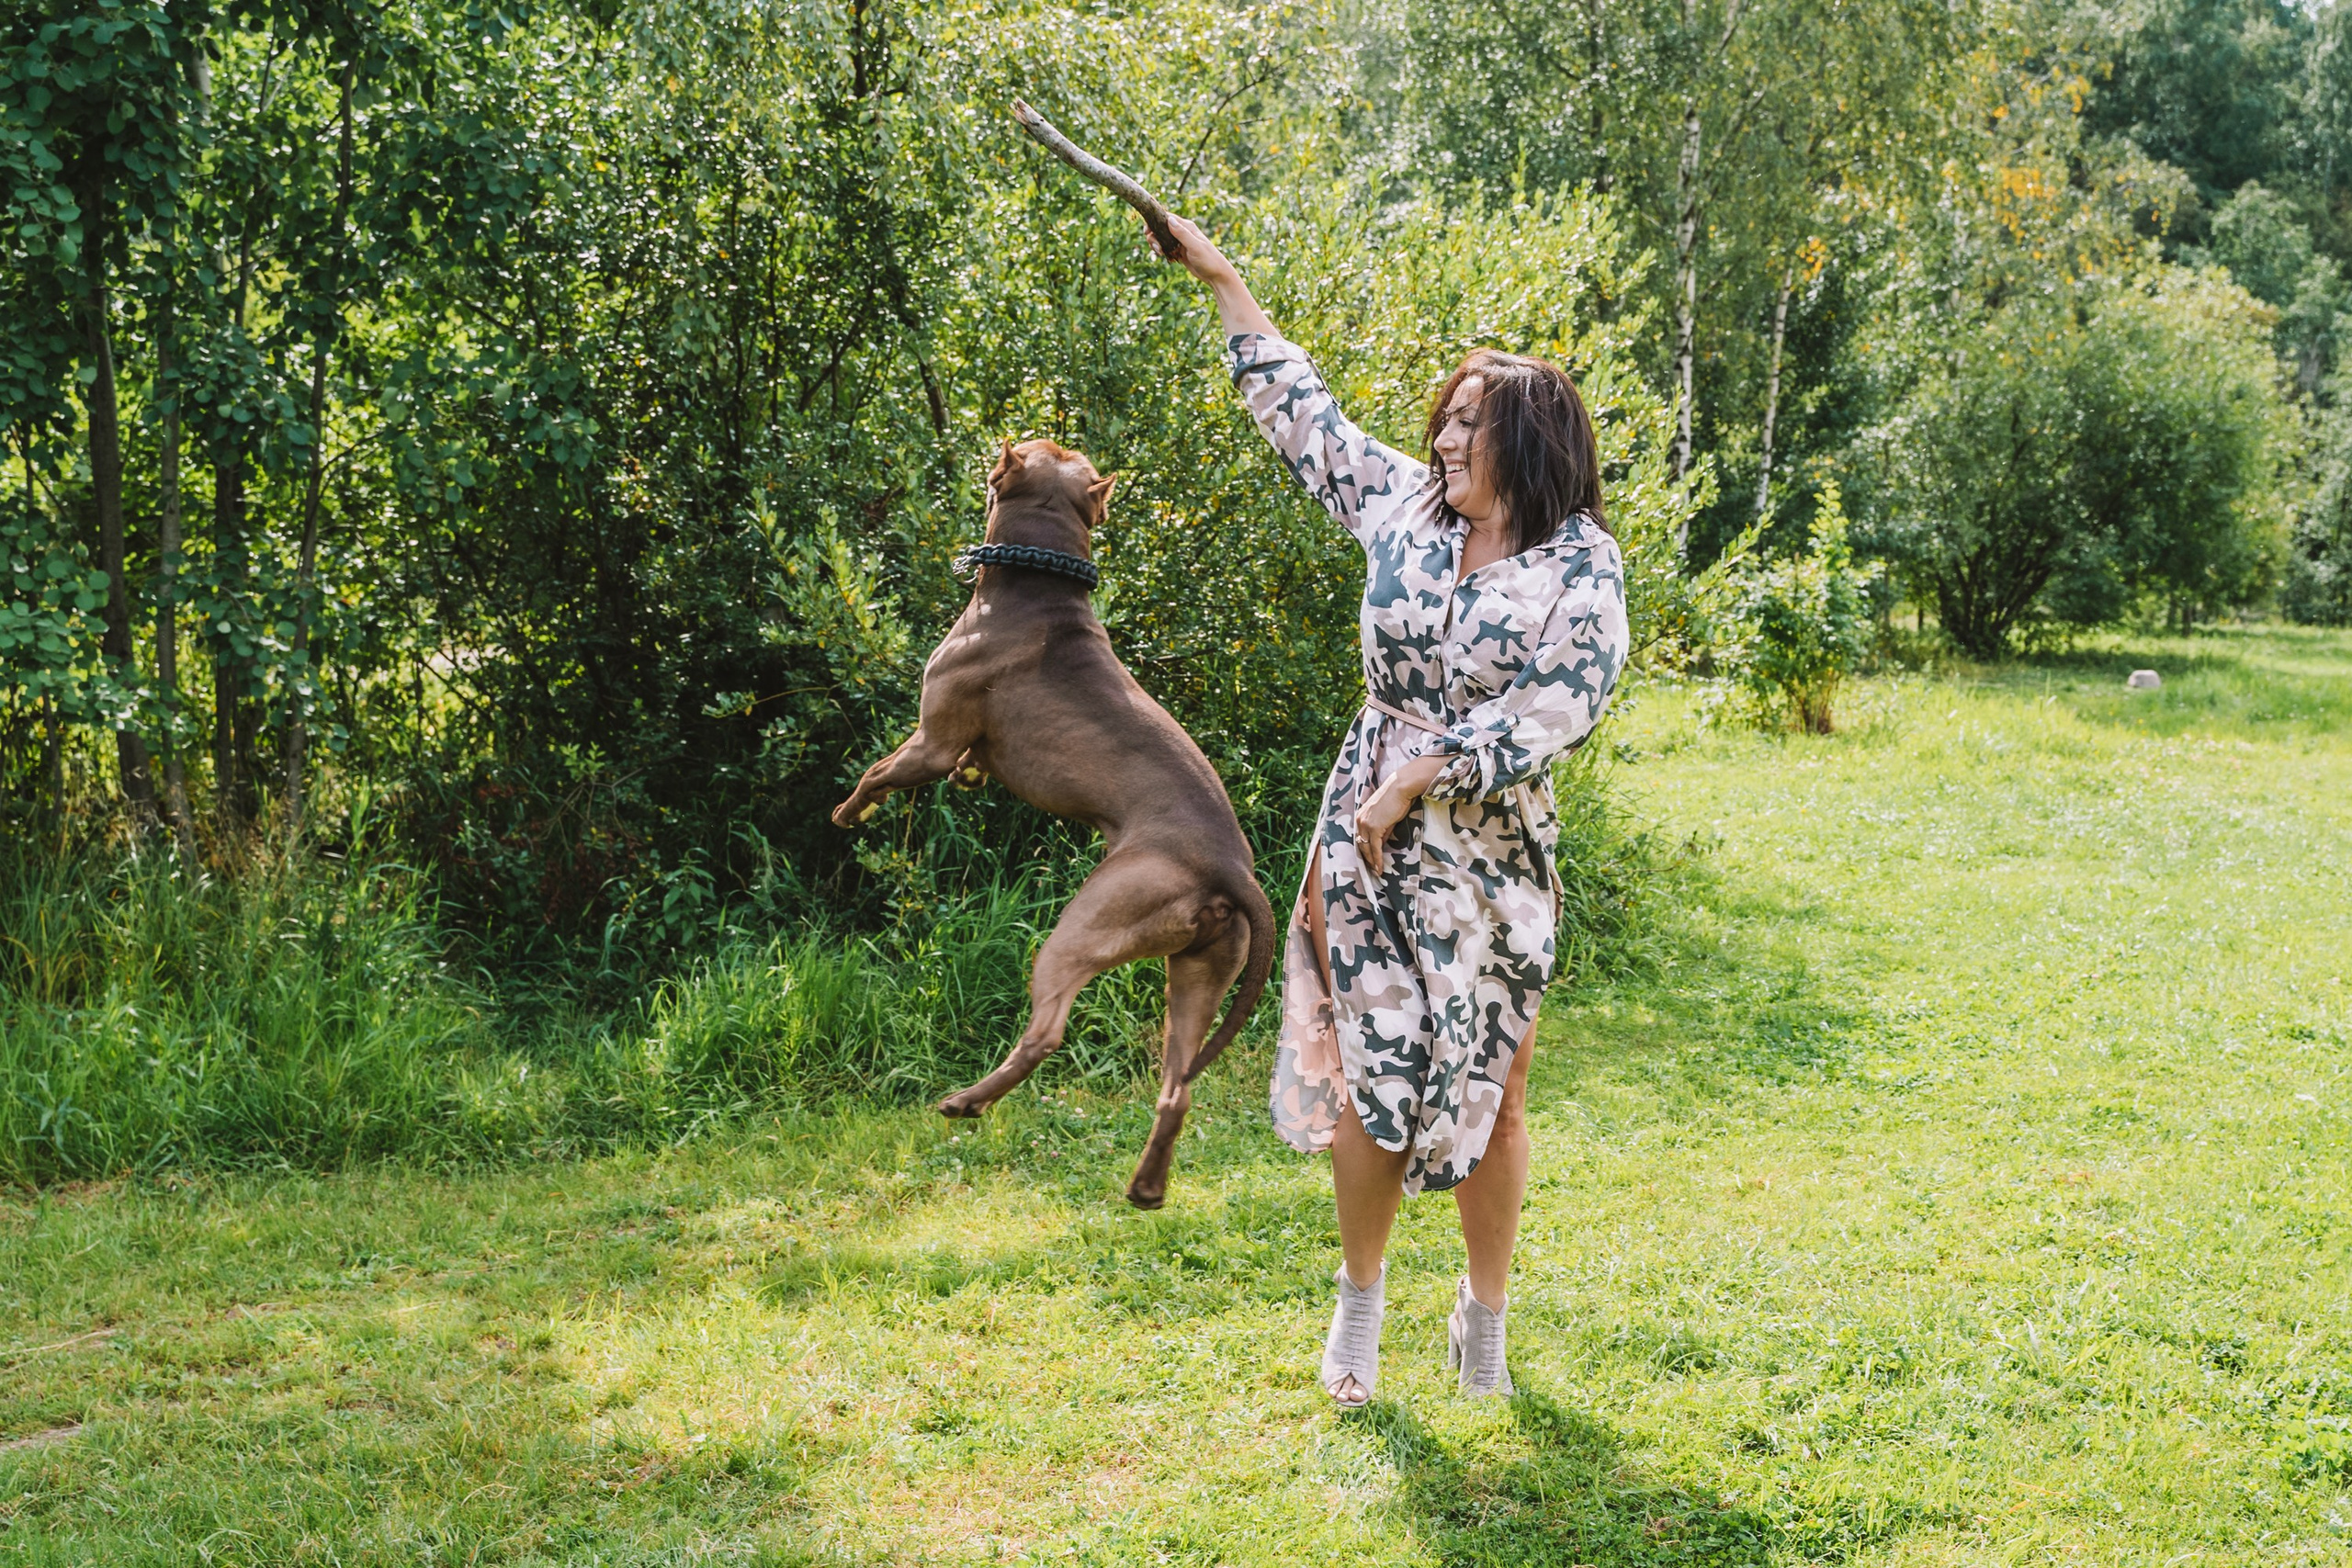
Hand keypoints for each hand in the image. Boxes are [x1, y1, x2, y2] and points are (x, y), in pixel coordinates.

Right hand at [1148, 213, 1240, 288]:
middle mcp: (1183, 232)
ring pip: (1162, 238)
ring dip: (1156, 244)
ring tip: (1159, 253)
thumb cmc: (1209, 260)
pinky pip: (1166, 247)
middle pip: (1161, 228)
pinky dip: (1161, 250)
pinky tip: (1163, 256)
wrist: (1217, 275)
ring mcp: (1181, 242)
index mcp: (1187, 227)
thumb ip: (1182, 234)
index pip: (1166, 217)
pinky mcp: (1180, 252)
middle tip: (1156, 248)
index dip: (1154, 222)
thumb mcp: (1195, 246)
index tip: (1147, 231)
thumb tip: (1169, 219)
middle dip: (1153, 236)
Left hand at [1351, 754, 1445, 877]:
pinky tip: (1380, 868)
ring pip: (1366, 848)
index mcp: (1361, 816)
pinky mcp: (1374, 828)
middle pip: (1361, 844)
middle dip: (1367, 858)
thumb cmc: (1396, 798)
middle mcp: (1360, 820)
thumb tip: (1382, 843)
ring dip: (1371, 862)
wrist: (1400, 787)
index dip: (1365, 850)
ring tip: (1377, 872)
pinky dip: (1377, 859)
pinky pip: (1375, 848)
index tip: (1369, 860)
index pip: (1361, 837)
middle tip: (1372, 869)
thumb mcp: (1386, 816)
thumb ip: (1382, 830)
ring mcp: (1365, 824)